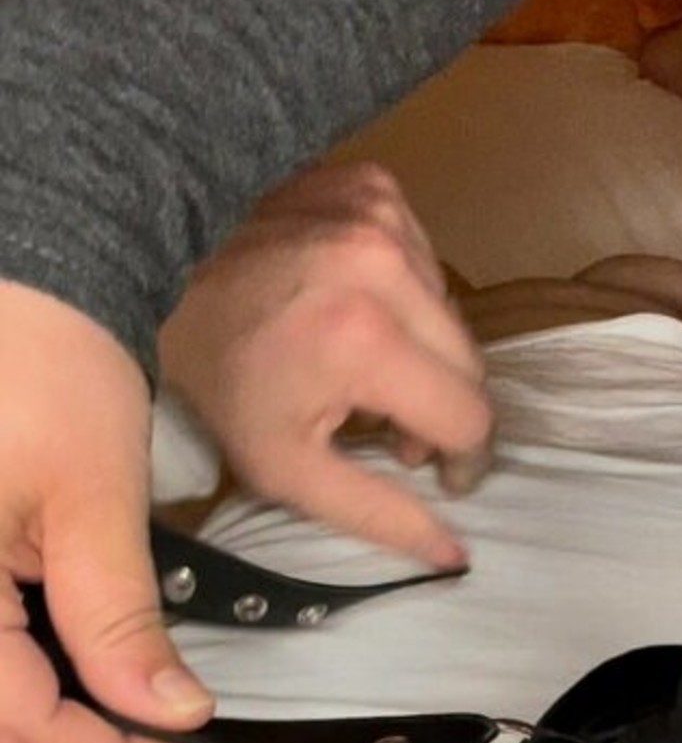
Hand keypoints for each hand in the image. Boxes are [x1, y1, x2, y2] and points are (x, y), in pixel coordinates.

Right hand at [0, 282, 211, 742]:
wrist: (22, 273)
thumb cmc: (45, 363)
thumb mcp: (93, 504)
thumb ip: (118, 625)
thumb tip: (168, 715)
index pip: (17, 722)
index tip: (179, 742)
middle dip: (68, 732)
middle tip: (151, 722)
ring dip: (42, 696)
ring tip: (114, 685)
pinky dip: (20, 650)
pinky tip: (68, 641)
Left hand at [158, 160, 494, 569]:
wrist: (149, 262)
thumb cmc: (216, 375)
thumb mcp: (284, 467)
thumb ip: (376, 513)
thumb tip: (453, 556)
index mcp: (366, 341)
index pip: (470, 417)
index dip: (461, 459)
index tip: (434, 472)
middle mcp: (387, 266)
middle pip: (471, 365)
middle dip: (439, 408)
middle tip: (388, 430)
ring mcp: (384, 215)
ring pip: (452, 315)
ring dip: (422, 351)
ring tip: (363, 369)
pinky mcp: (376, 186)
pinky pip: (425, 262)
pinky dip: (404, 296)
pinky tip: (353, 309)